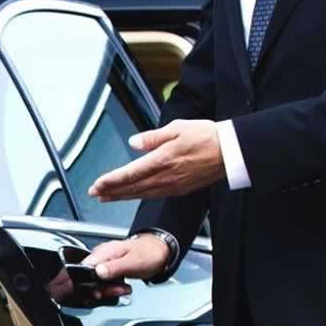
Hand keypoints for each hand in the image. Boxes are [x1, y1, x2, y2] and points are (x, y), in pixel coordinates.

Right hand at [81, 234, 171, 298]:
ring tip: (123, 288)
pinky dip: (110, 289)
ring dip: (108, 290)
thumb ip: (115, 267)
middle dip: (102, 289)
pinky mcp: (106, 270)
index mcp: (103, 252)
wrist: (159, 252)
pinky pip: (101, 283)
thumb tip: (98, 272)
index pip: (84, 269)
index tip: (100, 292)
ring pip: (94, 283)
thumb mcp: (134, 261)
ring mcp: (102, 264)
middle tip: (119, 289)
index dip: (88, 283)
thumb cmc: (149, 254)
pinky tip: (120, 288)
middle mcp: (99, 257)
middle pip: (87, 278)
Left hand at [88, 119, 224, 201]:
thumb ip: (152, 137)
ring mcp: (172, 185)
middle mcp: (165, 176)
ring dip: (121, 196)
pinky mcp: (179, 189)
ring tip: (106, 197)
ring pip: (141, 194)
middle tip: (94, 193)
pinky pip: (153, 195)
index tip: (96, 184)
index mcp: (162, 160)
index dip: (110, 181)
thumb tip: (134, 143)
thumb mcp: (177, 128)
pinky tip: (131, 195)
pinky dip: (138, 196)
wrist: (231, 151)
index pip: (129, 173)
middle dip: (110, 191)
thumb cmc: (207, 136)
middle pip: (131, 187)